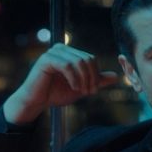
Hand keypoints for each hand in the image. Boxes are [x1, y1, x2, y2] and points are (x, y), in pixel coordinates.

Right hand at [2, 44, 120, 124]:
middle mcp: (62, 49)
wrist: (36, 102)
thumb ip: (96, 81)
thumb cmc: (56, 94)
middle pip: (87, 59)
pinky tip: (74, 87)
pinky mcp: (46, 59)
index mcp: (69, 53)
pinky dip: (74, 78)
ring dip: (84, 79)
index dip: (96, 75)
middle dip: (91, 77)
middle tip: (89, 92)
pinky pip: (67, 65)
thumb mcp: (81, 87)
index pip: (91, 58)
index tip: (93, 91)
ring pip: (79, 61)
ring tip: (82, 91)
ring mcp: (53, 52)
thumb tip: (116, 76)